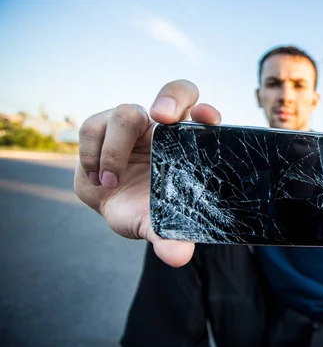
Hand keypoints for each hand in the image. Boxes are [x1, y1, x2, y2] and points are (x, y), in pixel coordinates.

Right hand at [74, 80, 220, 266]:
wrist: (113, 205)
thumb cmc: (147, 207)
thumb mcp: (157, 222)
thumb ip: (168, 236)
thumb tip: (177, 256)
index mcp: (188, 143)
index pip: (204, 116)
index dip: (206, 113)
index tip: (207, 120)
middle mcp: (165, 127)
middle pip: (178, 90)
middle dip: (170, 99)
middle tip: (160, 117)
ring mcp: (134, 122)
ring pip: (125, 113)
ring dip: (115, 151)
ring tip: (111, 182)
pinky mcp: (103, 126)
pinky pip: (92, 126)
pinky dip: (92, 154)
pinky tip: (98, 178)